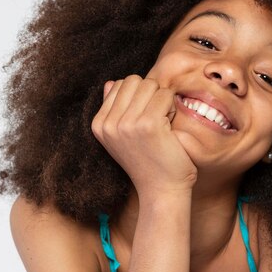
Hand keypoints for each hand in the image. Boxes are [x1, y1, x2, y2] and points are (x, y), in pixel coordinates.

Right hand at [91, 76, 197, 196]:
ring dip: (162, 101)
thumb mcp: (122, 137)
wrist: (162, 191)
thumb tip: (110, 82)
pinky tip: (170, 129)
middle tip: (156, 121)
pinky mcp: (148, 124)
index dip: (138, 97)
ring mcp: (127, 123)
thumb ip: (115, 109)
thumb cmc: (148, 163)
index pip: (119, 84)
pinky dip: (172, 108)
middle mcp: (108, 123)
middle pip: (134, 80)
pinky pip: (165, 95)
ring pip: (150, 85)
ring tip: (162, 125)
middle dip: (150, 95)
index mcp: (99, 124)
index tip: (143, 122)